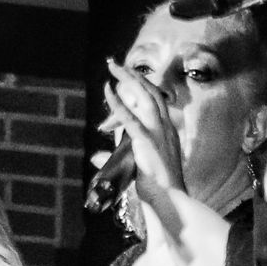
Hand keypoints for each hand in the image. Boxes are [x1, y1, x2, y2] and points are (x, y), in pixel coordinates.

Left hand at [101, 57, 187, 202]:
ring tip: (113, 67)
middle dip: (134, 76)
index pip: (157, 102)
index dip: (144, 87)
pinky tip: (108, 90)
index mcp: (169, 133)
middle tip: (117, 65)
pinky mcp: (146, 141)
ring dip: (128, 79)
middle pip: (151, 93)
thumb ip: (118, 158)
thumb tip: (96, 157)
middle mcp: (167, 128)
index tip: (130, 78)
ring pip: (144, 96)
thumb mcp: (139, 169)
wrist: (171, 200)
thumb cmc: (160, 189)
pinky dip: (118, 102)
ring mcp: (158, 133)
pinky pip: (129, 117)